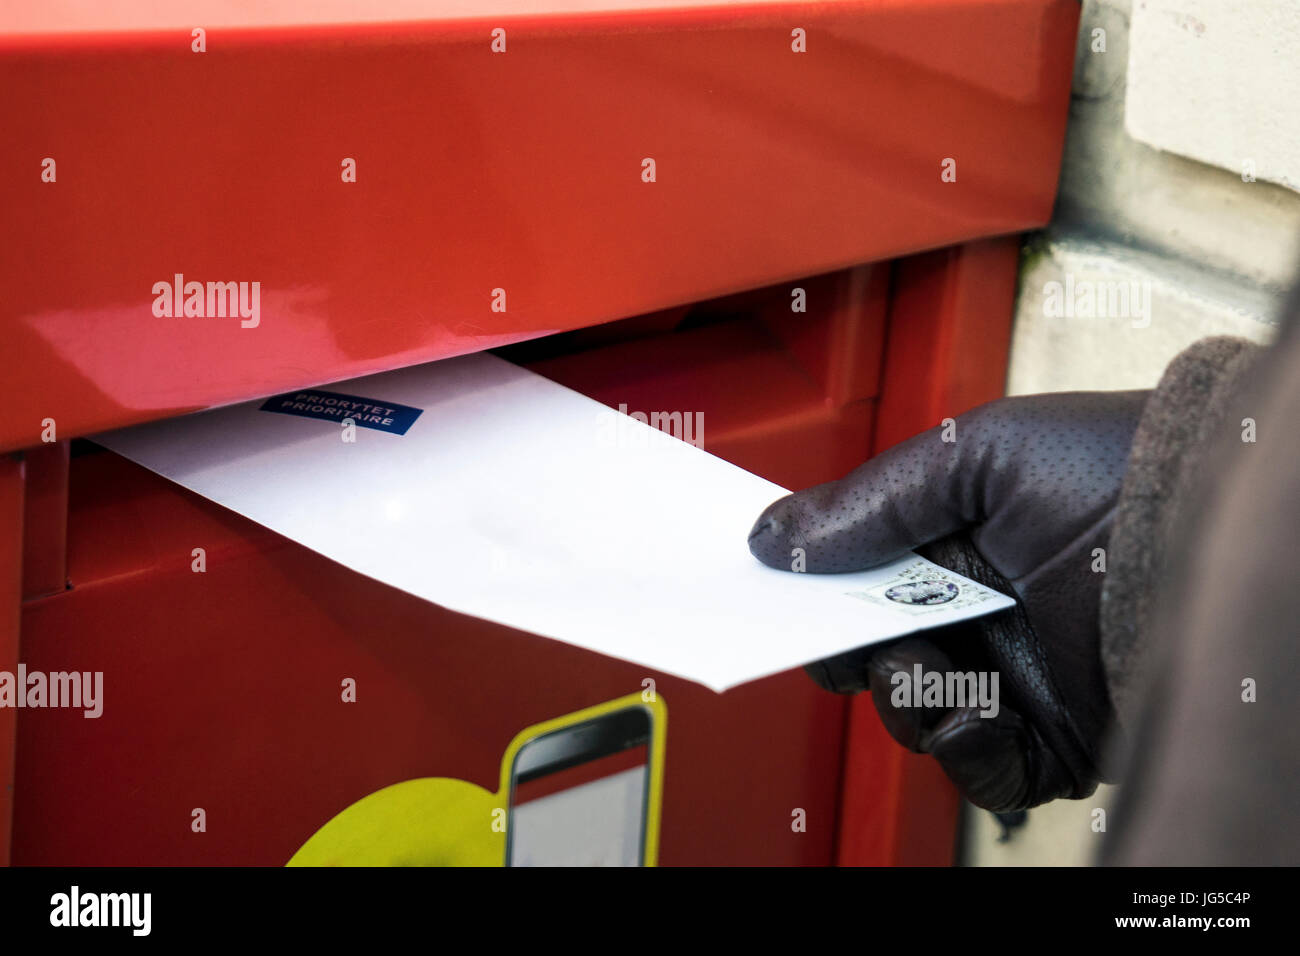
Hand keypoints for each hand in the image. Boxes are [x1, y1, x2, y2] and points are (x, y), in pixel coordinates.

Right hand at [747, 390, 1146, 810]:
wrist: (1213, 521)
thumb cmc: (1116, 469)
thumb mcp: (973, 458)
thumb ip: (870, 500)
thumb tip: (777, 536)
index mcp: (950, 547)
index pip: (856, 585)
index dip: (818, 597)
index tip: (785, 599)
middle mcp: (977, 614)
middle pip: (872, 657)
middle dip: (855, 653)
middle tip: (868, 635)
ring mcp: (1012, 678)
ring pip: (914, 718)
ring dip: (906, 698)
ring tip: (936, 667)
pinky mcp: (1052, 737)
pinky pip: (979, 769)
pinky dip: (965, 749)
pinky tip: (980, 709)